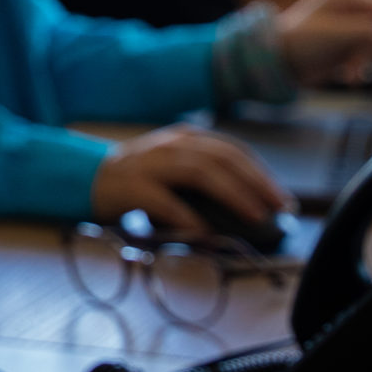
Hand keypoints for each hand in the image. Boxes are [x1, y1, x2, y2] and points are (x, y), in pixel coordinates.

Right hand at [89, 124, 290, 233]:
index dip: (260, 172)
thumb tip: (252, 206)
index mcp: (185, 138)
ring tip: (254, 216)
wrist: (88, 178)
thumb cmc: (141, 179)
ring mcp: (150, 164)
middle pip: (221, 157)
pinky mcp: (132, 187)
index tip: (282, 198)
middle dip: (255, 182)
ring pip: (199, 171)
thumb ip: (207, 177)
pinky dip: (188, 216)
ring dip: (232, 194)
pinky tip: (205, 233)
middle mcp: (170, 145)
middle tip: (278, 207)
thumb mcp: (175, 167)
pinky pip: (165, 201)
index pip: (232, 150)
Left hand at [276, 0, 371, 84]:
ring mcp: (352, 28)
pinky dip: (361, 68)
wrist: (279, 61)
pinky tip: (348, 77)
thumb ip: (368, 30)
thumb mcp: (337, 32)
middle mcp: (354, 8)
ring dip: (368, 63)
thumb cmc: (302, 39)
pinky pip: (368, 58)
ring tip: (352, 77)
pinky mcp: (350, 47)